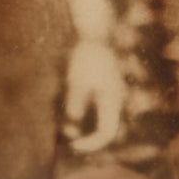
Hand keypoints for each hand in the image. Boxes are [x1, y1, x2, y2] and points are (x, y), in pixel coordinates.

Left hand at [64, 39, 126, 153]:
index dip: (91, 144)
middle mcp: (115, 100)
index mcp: (112, 100)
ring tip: (63, 125)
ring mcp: (111, 95)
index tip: (73, 145)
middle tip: (66, 139)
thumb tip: (71, 127)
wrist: (96, 33)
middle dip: (86, 137)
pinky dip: (84, 115)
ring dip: (83, 126)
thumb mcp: (76, 81)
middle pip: (105, 129)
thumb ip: (75, 104)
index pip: (106, 133)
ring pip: (99, 120)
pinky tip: (70, 110)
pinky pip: (97, 109)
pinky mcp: (104, 89)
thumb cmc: (87, 56)